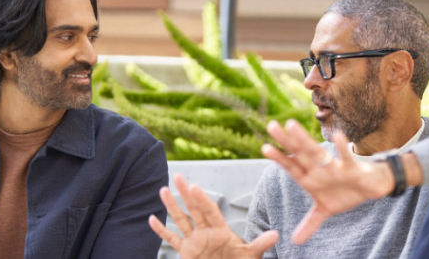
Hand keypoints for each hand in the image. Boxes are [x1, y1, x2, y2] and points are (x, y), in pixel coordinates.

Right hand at [149, 174, 278, 258]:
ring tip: (163, 190)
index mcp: (221, 230)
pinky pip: (171, 240)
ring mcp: (195, 242)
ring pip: (181, 220)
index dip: (202, 200)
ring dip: (172, 206)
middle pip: (194, 210)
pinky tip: (152, 219)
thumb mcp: (250, 256)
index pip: (210, 211)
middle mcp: (206, 232)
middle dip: (186, 194)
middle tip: (178, 176)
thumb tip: (276, 235)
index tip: (195, 187)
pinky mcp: (186, 253)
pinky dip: (161, 231)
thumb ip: (260, 245)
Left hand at [261, 119, 393, 243]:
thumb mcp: (325, 211)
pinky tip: (337, 136)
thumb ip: (310, 223)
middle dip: (285, 141)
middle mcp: (318, 169)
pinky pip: (346, 158)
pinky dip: (342, 149)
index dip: (279, 158)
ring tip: (291, 125)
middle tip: (271, 126)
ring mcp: (333, 167)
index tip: (264, 147)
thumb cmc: (343, 193)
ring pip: (316, 152)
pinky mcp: (351, 168)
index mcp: (310, 178)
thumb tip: (296, 241)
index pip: (291, 166)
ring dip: (304, 139)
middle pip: (299, 153)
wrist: (370, 187)